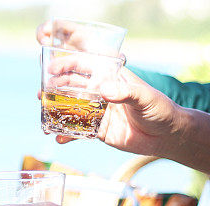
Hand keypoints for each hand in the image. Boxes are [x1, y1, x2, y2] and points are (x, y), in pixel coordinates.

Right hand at [53, 69, 184, 155]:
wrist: (167, 136)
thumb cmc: (160, 109)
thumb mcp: (145, 98)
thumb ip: (125, 93)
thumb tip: (104, 91)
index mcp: (111, 77)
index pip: (86, 65)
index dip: (68, 65)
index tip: (53, 69)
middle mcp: (101, 91)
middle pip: (73, 86)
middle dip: (56, 88)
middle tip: (43, 93)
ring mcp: (98, 111)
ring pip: (72, 108)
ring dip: (56, 110)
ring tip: (43, 113)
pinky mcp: (98, 130)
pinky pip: (78, 131)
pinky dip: (67, 134)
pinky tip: (57, 137)